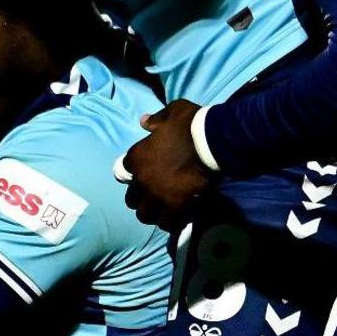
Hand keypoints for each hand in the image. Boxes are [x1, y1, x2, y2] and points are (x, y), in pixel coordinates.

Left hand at [121, 99, 214, 229]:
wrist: (212, 142)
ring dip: (153, 213)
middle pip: (131, 199)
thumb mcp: (172, 112)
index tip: (144, 172)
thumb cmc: (191, 124)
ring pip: (146, 215)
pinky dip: (171, 221)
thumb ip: (156, 119)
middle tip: (153, 195)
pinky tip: (177, 217)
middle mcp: (143, 180)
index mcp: (137, 156)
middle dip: (140, 198)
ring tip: (163, 209)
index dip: (135, 172)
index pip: (124, 170)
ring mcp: (158, 196)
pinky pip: (167, 223)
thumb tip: (143, 121)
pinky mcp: (176, 207)